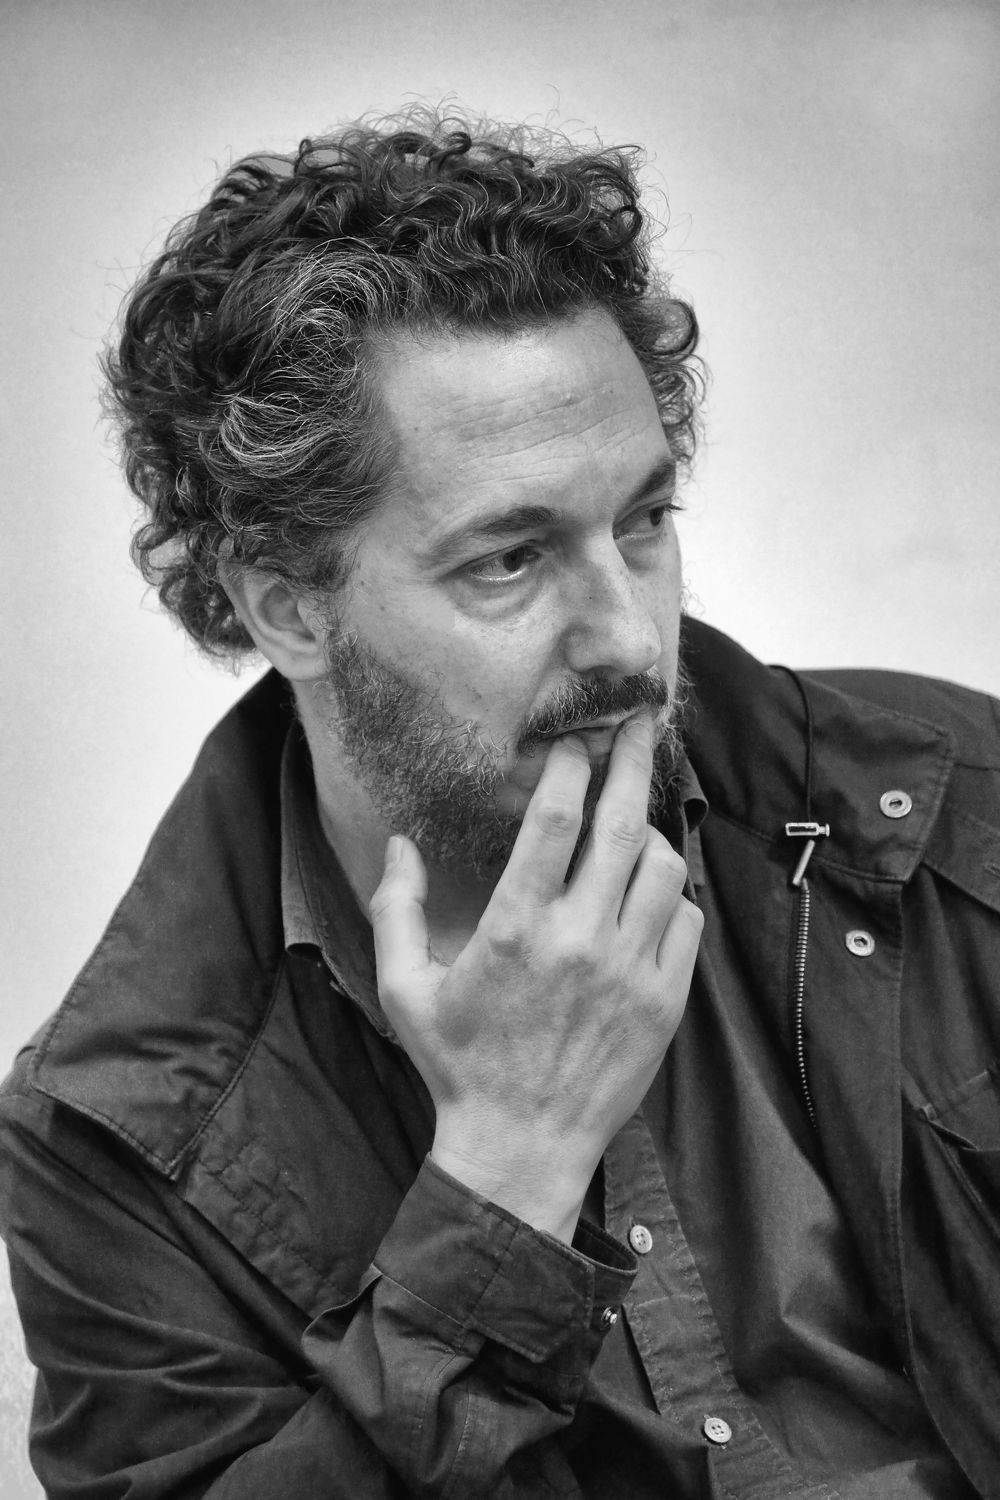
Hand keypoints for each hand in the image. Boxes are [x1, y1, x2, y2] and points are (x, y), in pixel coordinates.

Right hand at [369, 712, 702, 1239]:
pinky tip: (646, 892)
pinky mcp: (664, 1001)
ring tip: (631, 823)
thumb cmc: (458, 1065)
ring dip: (649, 832)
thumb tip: (400, 845)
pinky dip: (671, 893)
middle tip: (639, 725)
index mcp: (514, 929)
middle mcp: (579, 940)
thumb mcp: (405, 989)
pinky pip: (685, 919)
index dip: (570, 768)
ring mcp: (630, 971)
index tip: (575, 743)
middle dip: (632, 761)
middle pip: (621, 824)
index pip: (555, 820)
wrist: (521, 1148)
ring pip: (664, 867)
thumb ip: (397, 910)